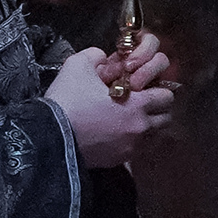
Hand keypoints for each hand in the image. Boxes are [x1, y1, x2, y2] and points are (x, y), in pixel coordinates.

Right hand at [51, 39, 174, 167]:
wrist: (50, 136)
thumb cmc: (67, 100)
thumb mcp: (78, 65)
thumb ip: (96, 56)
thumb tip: (103, 57)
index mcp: (138, 104)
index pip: (167, 96)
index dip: (157, 89)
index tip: (143, 88)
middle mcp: (141, 128)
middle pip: (165, 118)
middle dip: (157, 110)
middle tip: (140, 104)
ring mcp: (132, 147)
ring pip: (154, 137)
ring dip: (148, 127)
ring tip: (129, 119)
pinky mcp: (120, 161)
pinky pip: (138, 150)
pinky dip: (133, 142)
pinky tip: (117, 133)